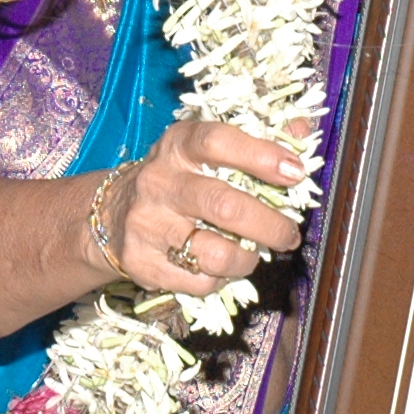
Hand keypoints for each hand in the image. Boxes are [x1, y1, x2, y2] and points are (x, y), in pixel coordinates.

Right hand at [100, 119, 307, 297]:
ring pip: (213, 252)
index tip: (295, 172)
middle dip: (268, 224)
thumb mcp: (204, 150)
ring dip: (247, 259)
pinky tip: (219, 267)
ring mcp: (147, 224)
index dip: (260, 155)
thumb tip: (302, 132)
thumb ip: (256, 139)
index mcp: (177, 146)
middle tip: (288, 234)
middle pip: (223, 205)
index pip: (217, 142)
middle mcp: (158, 182)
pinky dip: (220, 279)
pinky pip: (198, 281)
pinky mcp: (142, 262)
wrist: (111, 213)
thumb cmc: (177, 178)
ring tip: (253, 254)